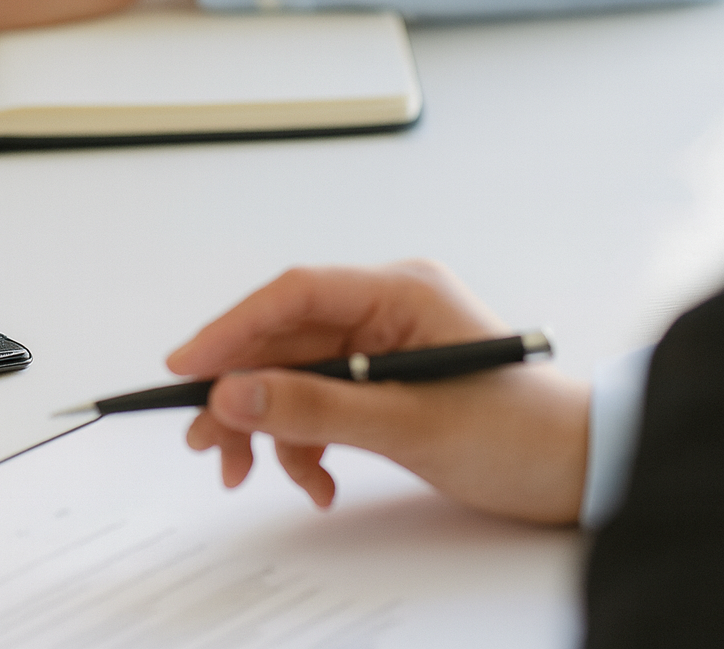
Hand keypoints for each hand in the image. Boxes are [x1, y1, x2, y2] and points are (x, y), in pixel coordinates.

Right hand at [166, 261, 588, 524]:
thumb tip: (234, 394)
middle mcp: (383, 310)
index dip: (231, 330)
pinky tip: (314, 480)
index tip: (185, 369)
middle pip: (282, 341)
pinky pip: (316, 404)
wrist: (585, 472)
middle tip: (208, 440)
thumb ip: (316, 407)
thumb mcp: (411, 423)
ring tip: (247, 472)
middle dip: (242, 394)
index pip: (292, 296)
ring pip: (292, 377)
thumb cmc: (524, 434)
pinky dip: (303, 442)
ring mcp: (379, 347)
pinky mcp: (379, 384)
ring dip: (267, 426)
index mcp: (398, 292)